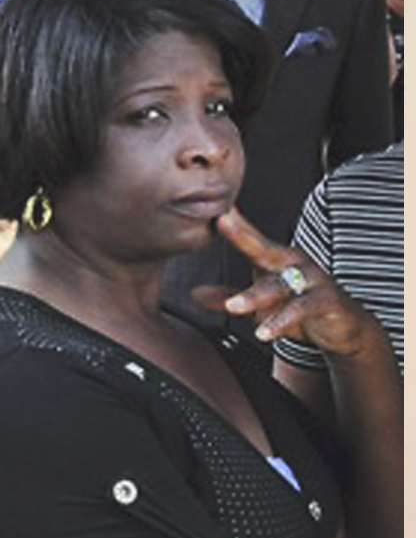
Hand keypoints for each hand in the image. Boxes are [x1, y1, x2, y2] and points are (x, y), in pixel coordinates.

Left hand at [215, 209, 383, 358]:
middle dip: (242, 234)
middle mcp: (292, 263)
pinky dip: (282, 321)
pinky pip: (302, 308)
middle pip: (262, 248)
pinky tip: (265, 332)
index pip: (249, 237)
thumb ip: (229, 297)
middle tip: (221, 221)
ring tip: (233, 307)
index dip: (232, 221)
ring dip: (255, 296)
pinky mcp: (327, 300)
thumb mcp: (259, 303)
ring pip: (278, 285)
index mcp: (274, 258)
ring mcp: (312, 279)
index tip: (212, 205)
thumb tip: (194, 294)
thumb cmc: (296, 305)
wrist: (344, 326)